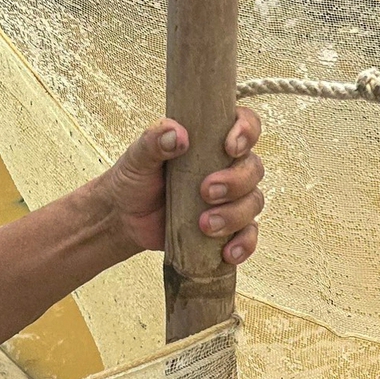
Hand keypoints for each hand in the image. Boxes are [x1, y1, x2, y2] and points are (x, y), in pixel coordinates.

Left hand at [99, 107, 265, 262]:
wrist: (125, 218)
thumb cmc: (135, 179)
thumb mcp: (138, 157)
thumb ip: (154, 141)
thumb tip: (177, 134)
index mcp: (212, 141)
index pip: (246, 126)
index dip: (247, 131)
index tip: (230, 146)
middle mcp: (228, 167)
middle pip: (253, 169)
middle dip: (236, 181)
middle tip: (206, 192)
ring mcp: (231, 199)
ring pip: (254, 202)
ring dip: (235, 215)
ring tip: (204, 225)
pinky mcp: (228, 228)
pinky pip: (248, 235)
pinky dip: (243, 244)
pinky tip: (227, 252)